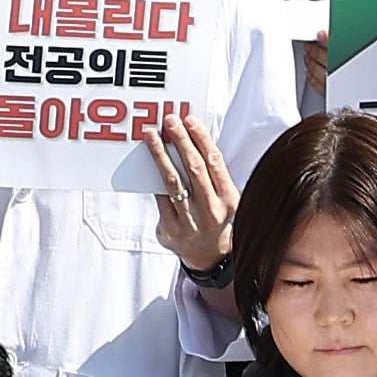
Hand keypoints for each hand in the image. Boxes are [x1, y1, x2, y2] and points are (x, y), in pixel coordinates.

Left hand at [144, 106, 239, 275]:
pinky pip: (160, 198)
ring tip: (152, 135)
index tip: (190, 119)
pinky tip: (146, 161)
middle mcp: (212, 210)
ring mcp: (191, 222)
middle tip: (169, 120)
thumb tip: (191, 139)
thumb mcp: (225, 199)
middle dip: (180, 141)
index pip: (215, 161)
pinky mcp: (171, 229)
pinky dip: (153, 178)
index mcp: (230, 199)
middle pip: (194, 168)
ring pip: (173, 181)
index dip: (201, 138)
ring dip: (161, 155)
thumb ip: (212, 175)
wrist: (209, 257)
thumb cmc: (216, 218)